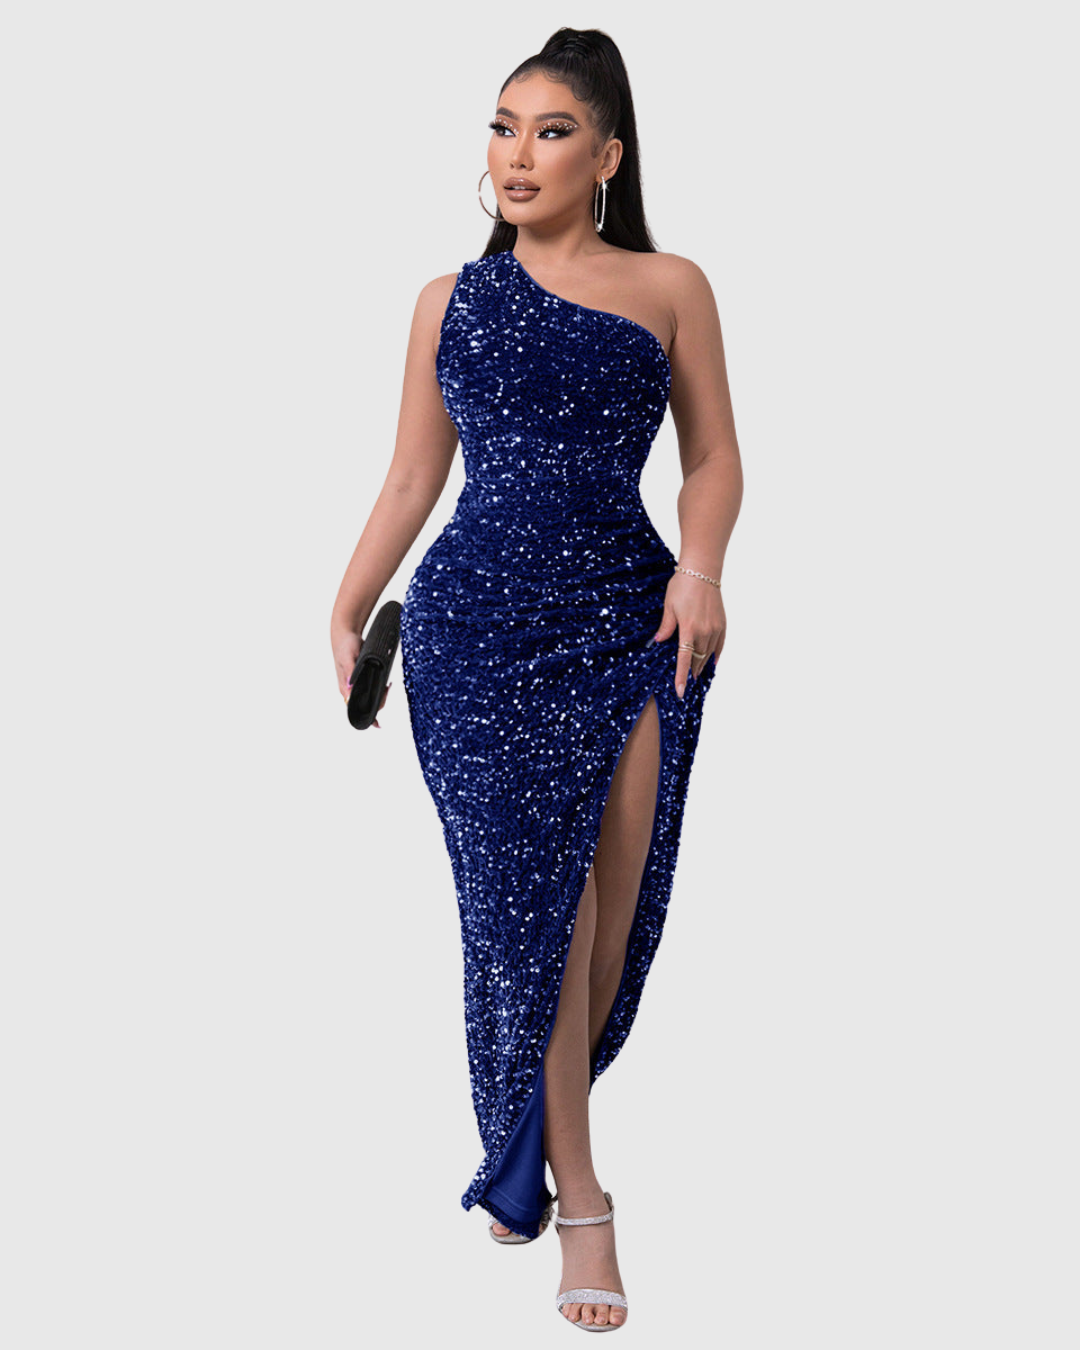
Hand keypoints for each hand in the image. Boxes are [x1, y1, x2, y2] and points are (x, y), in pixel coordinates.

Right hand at [332, 625, 391, 727]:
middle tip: (387, 689)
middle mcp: (350, 688)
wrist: (346, 632)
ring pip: (370, 696)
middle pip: (366, 703)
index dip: (366, 716)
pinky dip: (380, 688)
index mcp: (344, 688)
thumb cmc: (344, 645)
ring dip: (380, 695)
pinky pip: (372, 687)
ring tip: (388, 686)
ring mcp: (357, 683)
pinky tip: (386, 684)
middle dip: (378, 702)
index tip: (377, 724)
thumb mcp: (347, 658)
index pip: (355, 708)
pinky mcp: (364, 676)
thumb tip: (351, 687)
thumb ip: (350, 672)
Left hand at [653, 572, 725, 698]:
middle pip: (698, 659)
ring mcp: (715, 628)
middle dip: (692, 672)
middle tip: (687, 683)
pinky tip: (712, 661)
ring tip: (697, 674)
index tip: (680, 692)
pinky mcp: (722, 623)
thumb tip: (659, 641)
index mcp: (688, 629)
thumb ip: (666, 626)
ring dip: (702, 665)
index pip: (684, 659)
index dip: (681, 677)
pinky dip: (716, 654)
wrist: (702, 571)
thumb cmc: (682, 585)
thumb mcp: (668, 606)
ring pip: (709, 654)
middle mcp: (704, 631)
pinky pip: (720, 644)